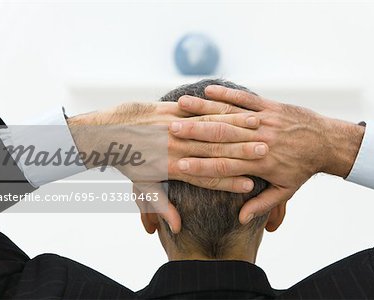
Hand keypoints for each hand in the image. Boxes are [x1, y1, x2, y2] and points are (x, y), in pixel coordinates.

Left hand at [67, 102, 268, 232]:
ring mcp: (172, 127)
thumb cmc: (127, 162)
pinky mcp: (170, 110)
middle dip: (241, 152)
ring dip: (235, 129)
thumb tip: (176, 227)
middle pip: (214, 151)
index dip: (229, 181)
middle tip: (265, 153)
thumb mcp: (143, 187)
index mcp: (171, 167)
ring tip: (258, 130)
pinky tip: (233, 108)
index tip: (250, 185)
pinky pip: (197, 111)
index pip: (206, 177)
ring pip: (209, 129)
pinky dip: (217, 111)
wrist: (108, 133)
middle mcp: (175, 147)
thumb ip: (160, 206)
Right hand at [173, 85, 364, 228]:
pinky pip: (244, 99)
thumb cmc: (303, 168)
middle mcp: (258, 140)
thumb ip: (262, 205)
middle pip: (220, 138)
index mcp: (259, 164)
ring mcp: (263, 121)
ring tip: (181, 106)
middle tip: (170, 132)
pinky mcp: (268, 106)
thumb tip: (242, 219)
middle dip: (193, 134)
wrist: (326, 142)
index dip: (200, 166)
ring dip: (203, 110)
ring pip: (229, 115)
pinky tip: (207, 90)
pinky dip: (225, 94)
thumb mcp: (285, 191)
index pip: (223, 166)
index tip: (179, 164)